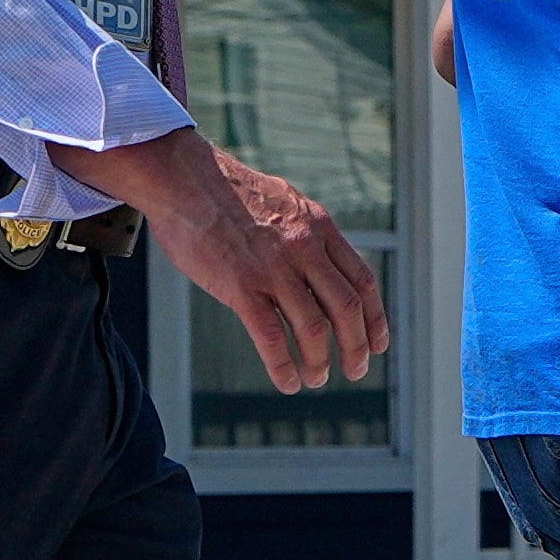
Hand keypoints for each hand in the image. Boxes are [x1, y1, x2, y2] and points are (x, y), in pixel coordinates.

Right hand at [58, 127, 391, 396]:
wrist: (182, 178)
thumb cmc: (225, 192)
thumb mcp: (284, 201)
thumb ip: (306, 232)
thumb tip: (322, 259)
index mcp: (318, 226)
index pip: (362, 280)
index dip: (375, 318)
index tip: (378, 343)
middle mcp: (304, 247)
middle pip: (346, 308)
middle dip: (356, 347)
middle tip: (355, 371)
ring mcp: (273, 268)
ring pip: (313, 329)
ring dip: (318, 362)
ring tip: (315, 378)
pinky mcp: (240, 286)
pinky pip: (271, 337)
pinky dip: (282, 367)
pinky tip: (286, 382)